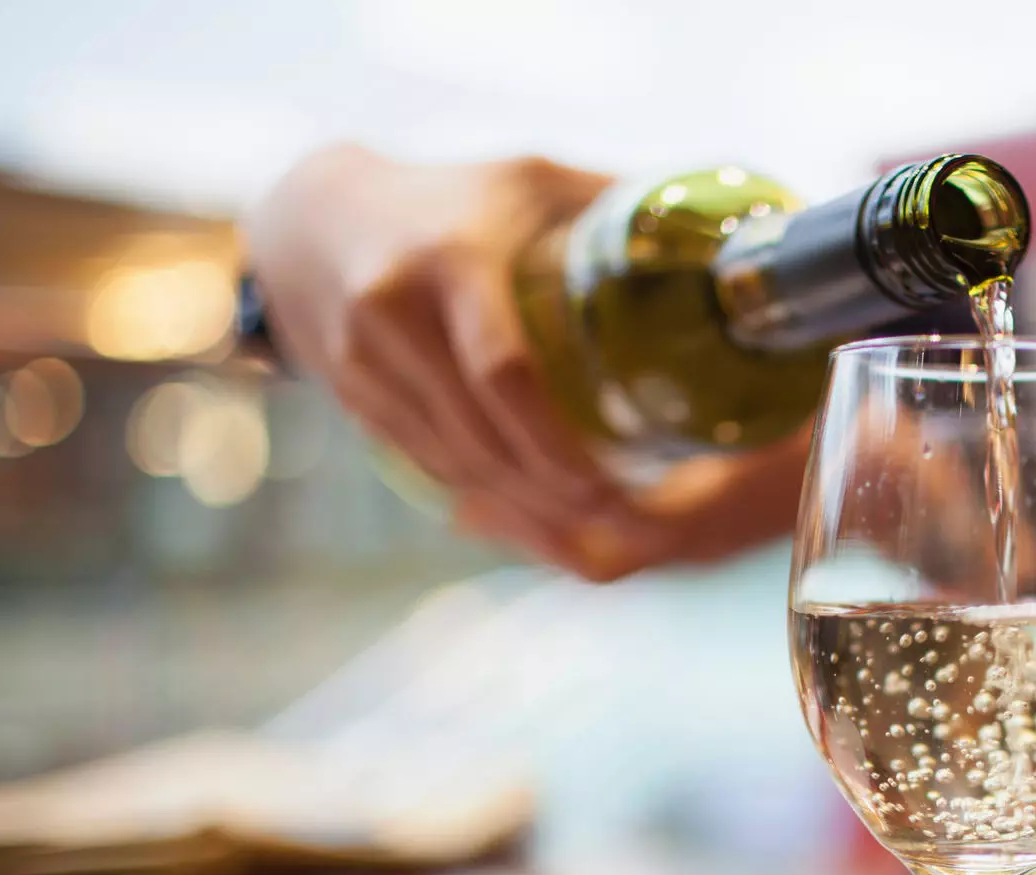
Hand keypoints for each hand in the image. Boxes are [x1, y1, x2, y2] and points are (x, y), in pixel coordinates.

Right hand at [245, 145, 809, 579]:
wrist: (314, 216)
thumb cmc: (453, 196)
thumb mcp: (532, 181)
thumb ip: (615, 209)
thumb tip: (720, 247)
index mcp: (448, 261)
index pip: (505, 373)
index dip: (559, 442)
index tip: (615, 483)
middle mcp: (393, 315)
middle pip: (481, 436)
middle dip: (552, 495)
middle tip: (621, 522)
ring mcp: (362, 364)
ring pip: (453, 465)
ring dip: (523, 512)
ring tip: (592, 532)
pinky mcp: (352, 402)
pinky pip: (428, 469)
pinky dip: (485, 503)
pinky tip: (535, 522)